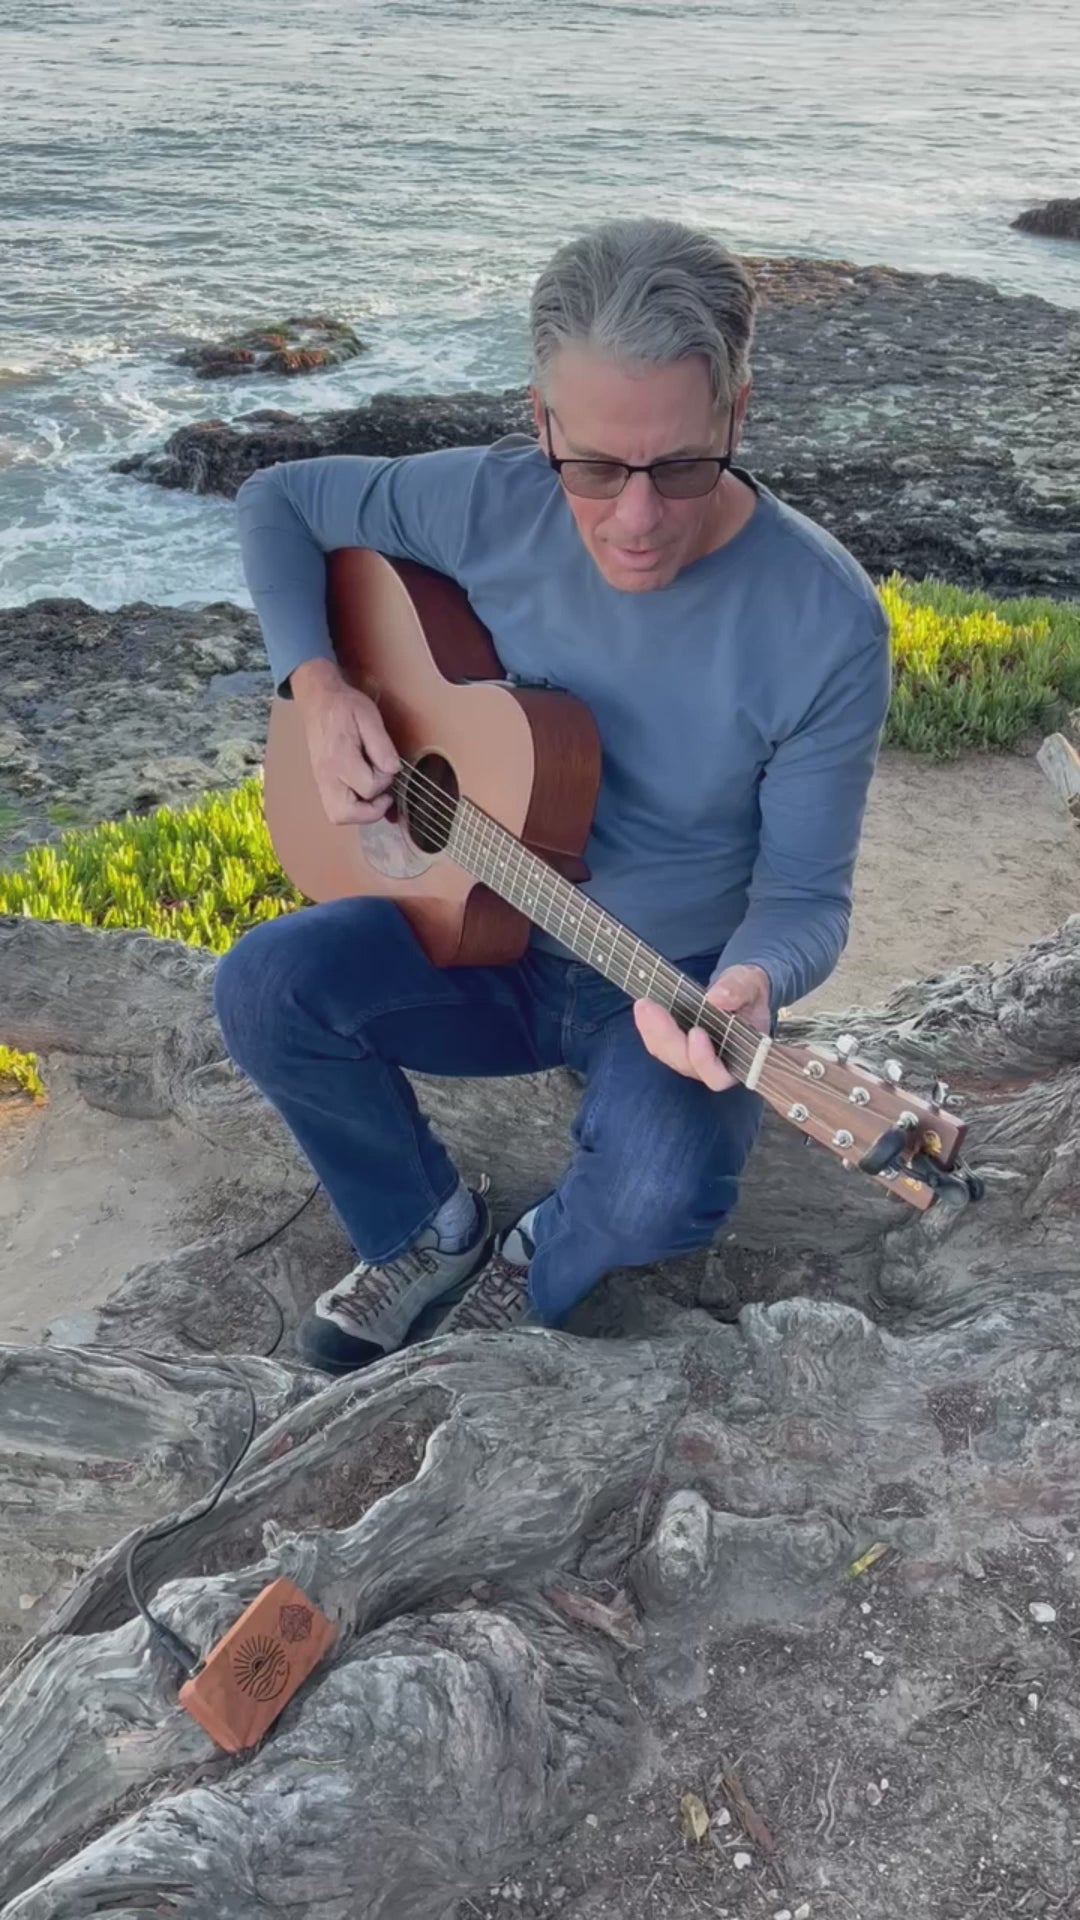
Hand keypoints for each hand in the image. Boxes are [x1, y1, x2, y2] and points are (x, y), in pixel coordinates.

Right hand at [290, 658, 399, 825]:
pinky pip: (336, 808)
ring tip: (376, 796)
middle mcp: (327, 775)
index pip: (368, 787)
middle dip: (371, 811)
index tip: (389, 766)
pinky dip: (354, 810)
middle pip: (344, 814)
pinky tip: (368, 797)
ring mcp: (322, 781)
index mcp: (340, 757)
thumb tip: (393, 770)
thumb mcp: (369, 717)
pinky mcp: (323, 783)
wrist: (319, 700)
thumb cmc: (345, 706)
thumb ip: (382, 745)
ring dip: (361, 814)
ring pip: (338, 815)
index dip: (386, 781)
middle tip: (385, 794)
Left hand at [633, 963, 771, 1091]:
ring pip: (669, 1056)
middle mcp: (715, 1066)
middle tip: (651, 1008)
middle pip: (687, 1065)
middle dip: (667, 1038)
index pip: (720, 1075)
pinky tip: (643, 1008)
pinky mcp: (679, 1048)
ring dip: (653, 1032)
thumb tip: (716, 998)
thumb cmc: (748, 991)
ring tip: (644, 1004)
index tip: (696, 1032)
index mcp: (741, 1058)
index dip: (705, 1060)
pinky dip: (649, 1028)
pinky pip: (660, 1045)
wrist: (740, 989)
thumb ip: (738, 990)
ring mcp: (694, 1059)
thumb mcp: (750, 983)